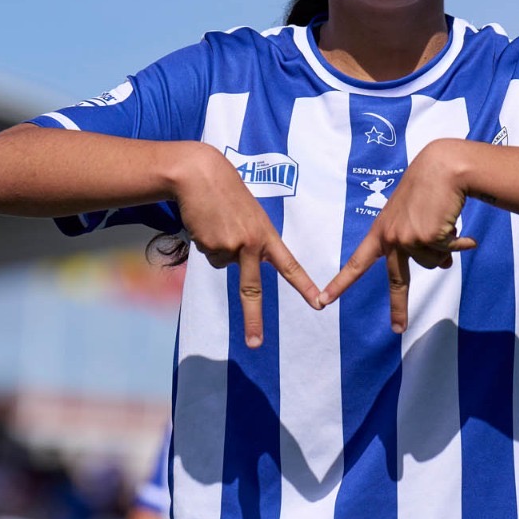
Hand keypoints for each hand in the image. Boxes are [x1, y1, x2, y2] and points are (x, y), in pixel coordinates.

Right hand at [172, 143, 321, 347]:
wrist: (200, 174)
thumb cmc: (226, 191)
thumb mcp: (248, 214)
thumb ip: (249, 239)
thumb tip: (230, 264)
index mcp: (267, 235)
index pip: (290, 265)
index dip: (305, 286)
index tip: (319, 304)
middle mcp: (252, 244)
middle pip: (252, 289)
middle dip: (253, 319)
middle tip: (255, 344)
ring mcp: (231, 246)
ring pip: (222, 262)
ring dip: (217, 245)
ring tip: (216, 220)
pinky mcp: (211, 245)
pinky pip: (208, 253)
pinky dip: (205, 240)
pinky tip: (205, 222)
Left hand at [322, 139, 476, 332]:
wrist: (442, 168)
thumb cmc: (428, 190)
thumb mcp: (416, 220)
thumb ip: (420, 244)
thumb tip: (443, 265)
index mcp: (380, 232)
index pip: (356, 262)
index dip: (341, 283)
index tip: (323, 300)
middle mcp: (390, 238)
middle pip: (397, 280)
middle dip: (399, 308)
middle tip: (398, 330)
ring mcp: (408, 239)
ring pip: (433, 262)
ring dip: (445, 245)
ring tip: (443, 220)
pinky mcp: (428, 238)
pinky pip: (449, 251)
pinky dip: (459, 241)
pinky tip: (455, 221)